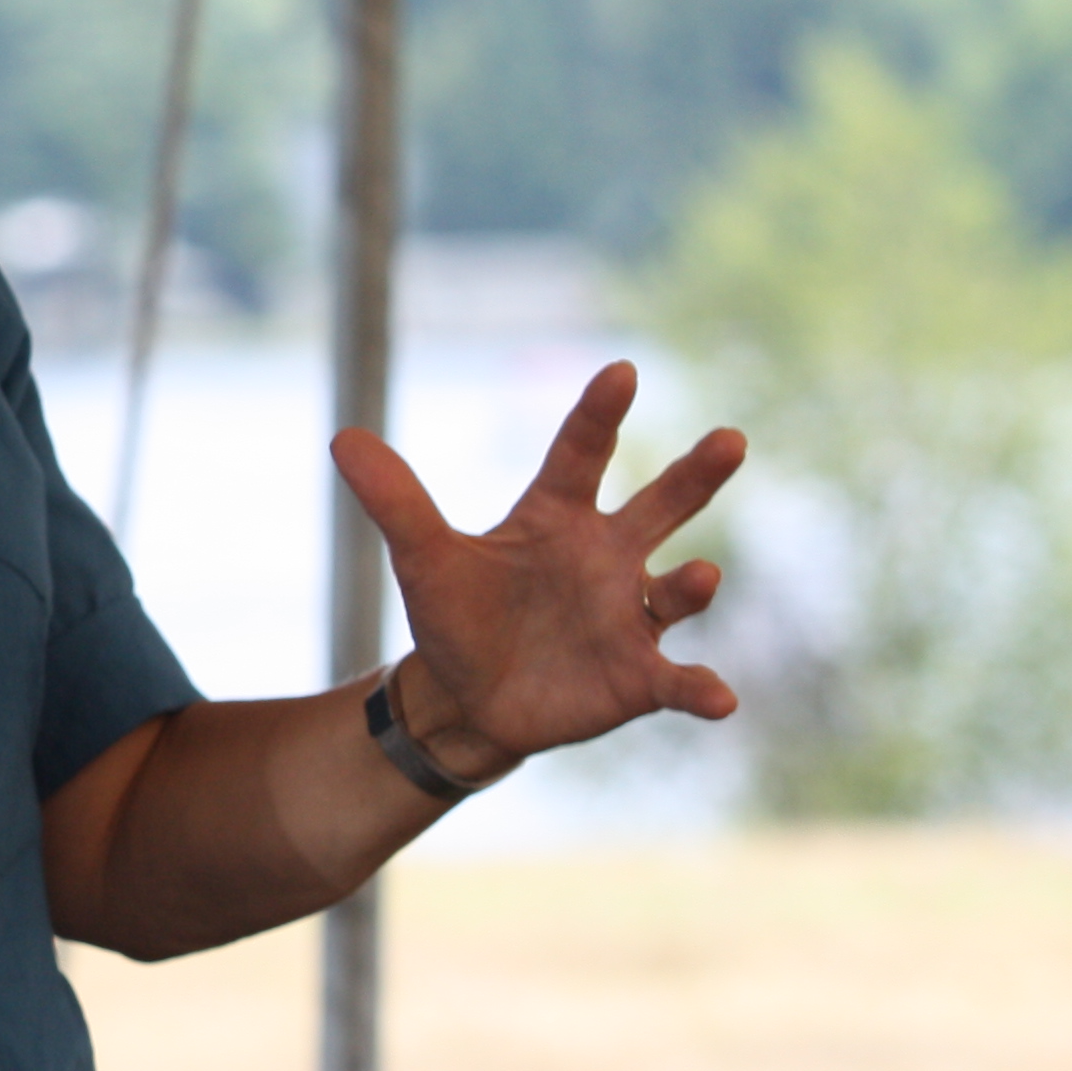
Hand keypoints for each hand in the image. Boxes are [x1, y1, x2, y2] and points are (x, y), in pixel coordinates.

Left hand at [332, 360, 745, 779]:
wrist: (468, 697)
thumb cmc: (457, 614)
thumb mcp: (423, 559)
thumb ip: (395, 502)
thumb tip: (341, 438)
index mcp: (556, 516)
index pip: (580, 454)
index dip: (598, 414)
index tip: (621, 371)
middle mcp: (607, 556)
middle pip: (660, 507)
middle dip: (695, 475)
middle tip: (730, 439)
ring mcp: (630, 616)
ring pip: (676, 592)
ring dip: (692, 585)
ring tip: (700, 575)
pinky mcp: (639, 677)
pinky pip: (678, 681)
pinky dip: (699, 689)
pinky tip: (720, 699)